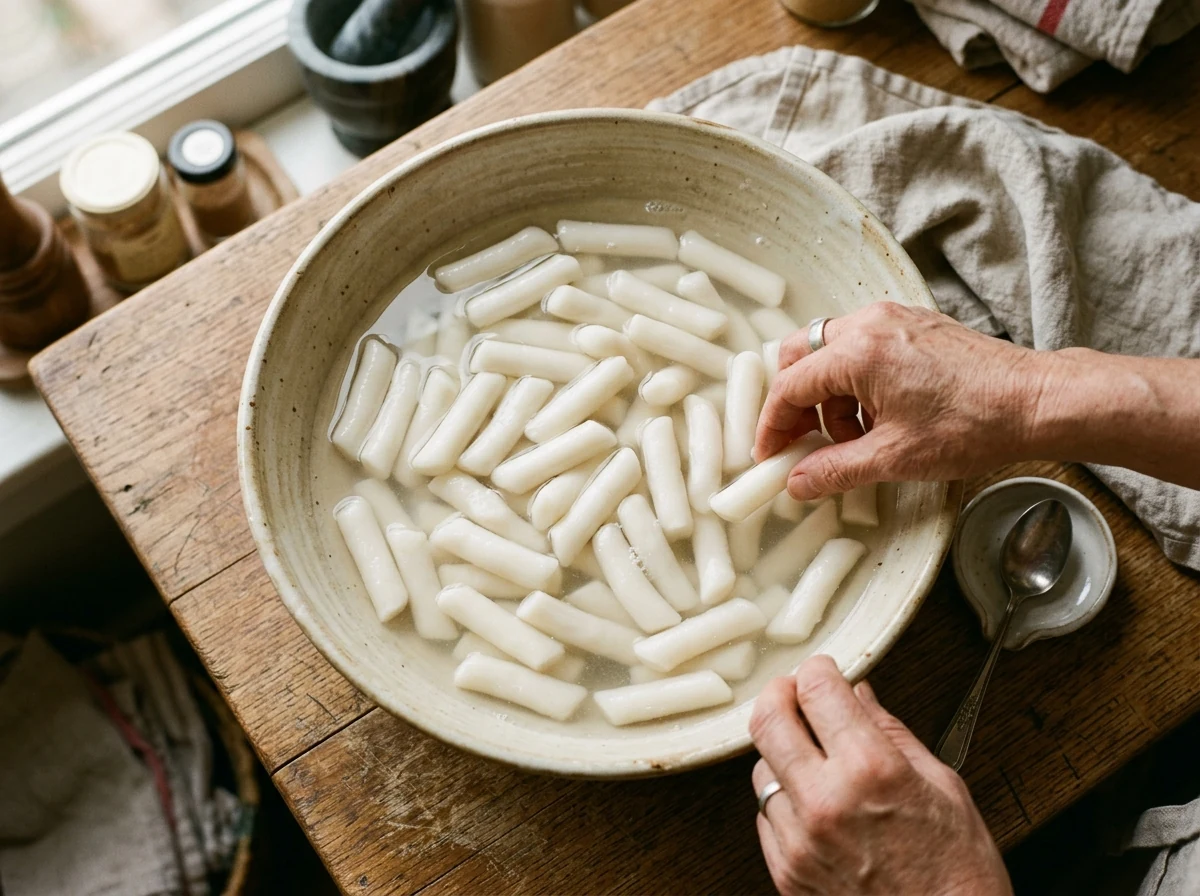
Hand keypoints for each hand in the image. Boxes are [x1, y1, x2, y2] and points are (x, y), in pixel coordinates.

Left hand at [749, 656, 1011, 895]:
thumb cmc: (959, 876)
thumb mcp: (943, 787)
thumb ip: (891, 732)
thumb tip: (860, 695)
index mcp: (872, 771)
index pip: (818, 690)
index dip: (819, 670)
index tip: (824, 671)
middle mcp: (827, 802)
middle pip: (768, 720)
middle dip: (780, 694)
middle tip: (794, 692)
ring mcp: (800, 841)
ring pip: (761, 769)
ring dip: (782, 753)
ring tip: (815, 760)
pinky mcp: (786, 873)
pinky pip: (766, 816)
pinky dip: (784, 802)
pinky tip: (815, 806)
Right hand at [755, 303, 1049, 499]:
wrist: (1036, 401)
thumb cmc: (974, 424)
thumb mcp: (895, 457)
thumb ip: (835, 470)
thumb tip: (797, 484)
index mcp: (858, 352)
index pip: (790, 386)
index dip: (773, 425)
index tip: (771, 455)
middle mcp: (870, 323)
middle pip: (801, 357)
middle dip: (795, 404)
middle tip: (801, 443)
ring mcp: (894, 319)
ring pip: (831, 352)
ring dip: (828, 397)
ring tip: (853, 440)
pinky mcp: (914, 326)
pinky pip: (862, 347)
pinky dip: (855, 382)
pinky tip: (877, 418)